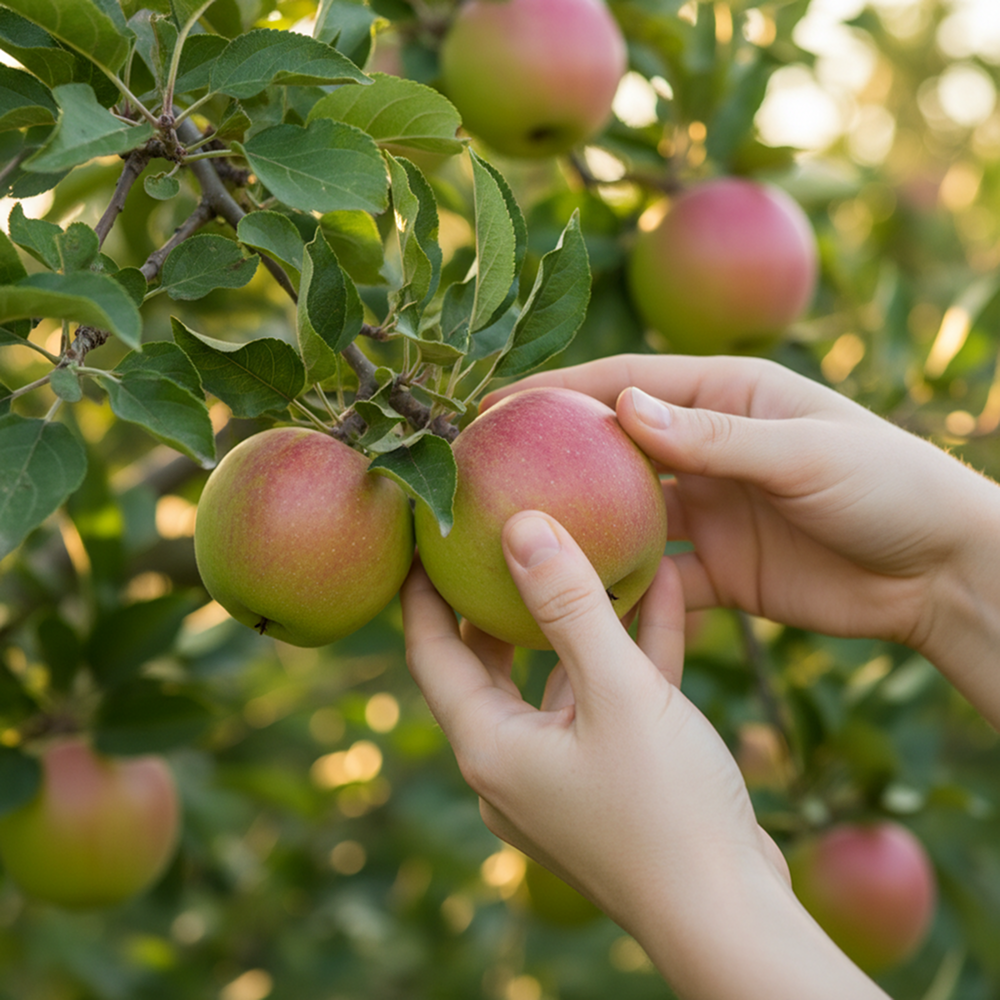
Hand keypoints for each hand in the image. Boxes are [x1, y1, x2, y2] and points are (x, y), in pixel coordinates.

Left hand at [401, 510, 886, 999]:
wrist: (732, 918)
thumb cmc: (667, 809)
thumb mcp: (617, 692)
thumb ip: (568, 605)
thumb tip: (520, 524)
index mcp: (489, 745)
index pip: (430, 650)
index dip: (422, 589)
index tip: (423, 532)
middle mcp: (510, 765)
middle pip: (486, 664)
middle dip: (496, 599)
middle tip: (499, 536)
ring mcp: (558, 778)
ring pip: (554, 679)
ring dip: (576, 621)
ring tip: (586, 550)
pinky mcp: (606, 784)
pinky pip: (604, 702)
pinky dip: (625, 653)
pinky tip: (663, 592)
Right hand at [487, 354, 999, 723]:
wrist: (943, 574)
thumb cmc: (890, 488)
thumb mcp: (806, 453)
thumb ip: (716, 438)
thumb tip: (623, 410)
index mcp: (729, 400)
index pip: (629, 386)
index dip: (562, 393)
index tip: (499, 408)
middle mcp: (711, 452)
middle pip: (615, 452)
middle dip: (555, 461)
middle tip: (488, 474)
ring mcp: (713, 513)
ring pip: (629, 520)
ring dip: (583, 531)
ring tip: (517, 545)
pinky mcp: (722, 572)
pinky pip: (659, 580)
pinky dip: (625, 591)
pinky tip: (582, 604)